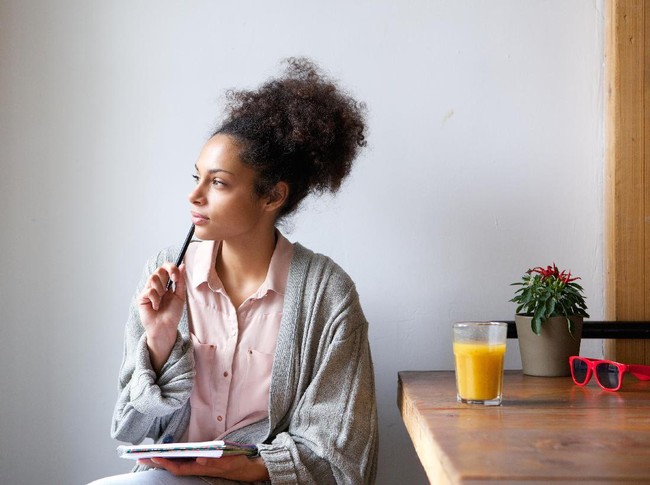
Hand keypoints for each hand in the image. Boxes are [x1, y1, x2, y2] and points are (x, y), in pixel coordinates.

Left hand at [137, 455, 269, 481]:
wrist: (247, 467)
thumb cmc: (237, 463)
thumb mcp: (227, 461)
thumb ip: (213, 461)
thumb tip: (199, 459)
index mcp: (200, 468)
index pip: (178, 467)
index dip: (165, 463)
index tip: (154, 456)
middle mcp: (196, 467)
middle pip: (173, 466)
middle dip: (157, 461)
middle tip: (141, 455)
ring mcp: (198, 465)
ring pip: (177, 463)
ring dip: (163, 459)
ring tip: (149, 453)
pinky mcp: (201, 461)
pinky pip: (183, 460)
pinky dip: (174, 456)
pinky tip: (168, 452)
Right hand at [138, 263, 186, 372]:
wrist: (166, 327)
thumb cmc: (172, 314)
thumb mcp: (180, 296)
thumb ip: (180, 281)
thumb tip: (182, 266)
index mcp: (166, 284)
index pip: (165, 268)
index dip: (171, 267)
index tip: (176, 276)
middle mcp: (156, 285)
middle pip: (159, 269)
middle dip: (168, 274)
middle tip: (172, 284)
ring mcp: (148, 291)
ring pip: (153, 277)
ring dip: (161, 289)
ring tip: (162, 300)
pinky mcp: (141, 298)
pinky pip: (149, 290)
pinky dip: (155, 299)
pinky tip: (156, 307)